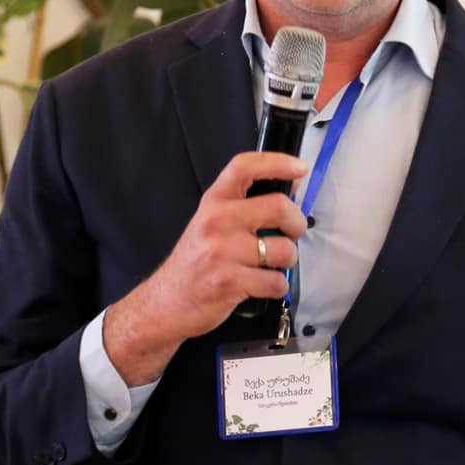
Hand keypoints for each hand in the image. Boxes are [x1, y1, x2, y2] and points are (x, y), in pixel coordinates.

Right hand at [103, 151, 309, 386]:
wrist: (165, 302)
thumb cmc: (194, 263)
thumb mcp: (210, 223)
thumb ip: (245, 205)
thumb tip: (291, 186)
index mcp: (213, 202)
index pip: (245, 167)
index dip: (278, 162)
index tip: (299, 168)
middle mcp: (217, 221)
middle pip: (279, 207)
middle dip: (297, 223)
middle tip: (292, 233)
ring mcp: (222, 252)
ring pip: (284, 250)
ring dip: (288, 261)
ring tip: (271, 265)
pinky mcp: (229, 281)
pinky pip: (276, 282)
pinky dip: (277, 287)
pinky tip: (262, 286)